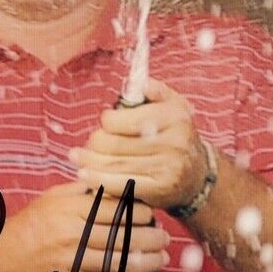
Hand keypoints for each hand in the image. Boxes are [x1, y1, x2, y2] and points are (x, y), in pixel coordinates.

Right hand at [0, 182, 168, 271]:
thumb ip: (81, 190)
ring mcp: (73, 260)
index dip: (141, 211)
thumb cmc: (30, 225)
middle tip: (165, 237)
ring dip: (149, 261)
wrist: (4, 260)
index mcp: (69, 209)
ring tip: (163, 257)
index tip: (152, 213)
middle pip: (123, 235)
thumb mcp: (51, 199)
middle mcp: (72, 234)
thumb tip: (112, 180)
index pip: (116, 208)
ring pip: (121, 261)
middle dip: (152, 236)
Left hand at [70, 78, 211, 211]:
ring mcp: (168, 168)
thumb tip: (138, 82)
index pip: (128, 120)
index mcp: (174, 117)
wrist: (196, 174)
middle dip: (94, 143)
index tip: (105, 123)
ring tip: (76, 158)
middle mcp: (174, 143)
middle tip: (87, 143)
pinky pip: (121, 184)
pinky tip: (85, 175)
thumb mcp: (173, 106)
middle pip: (116, 144)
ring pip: (115, 165)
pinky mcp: (159, 190)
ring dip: (89, 162)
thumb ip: (155, 91)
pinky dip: (99, 180)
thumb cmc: (174, 135)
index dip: (108, 122)